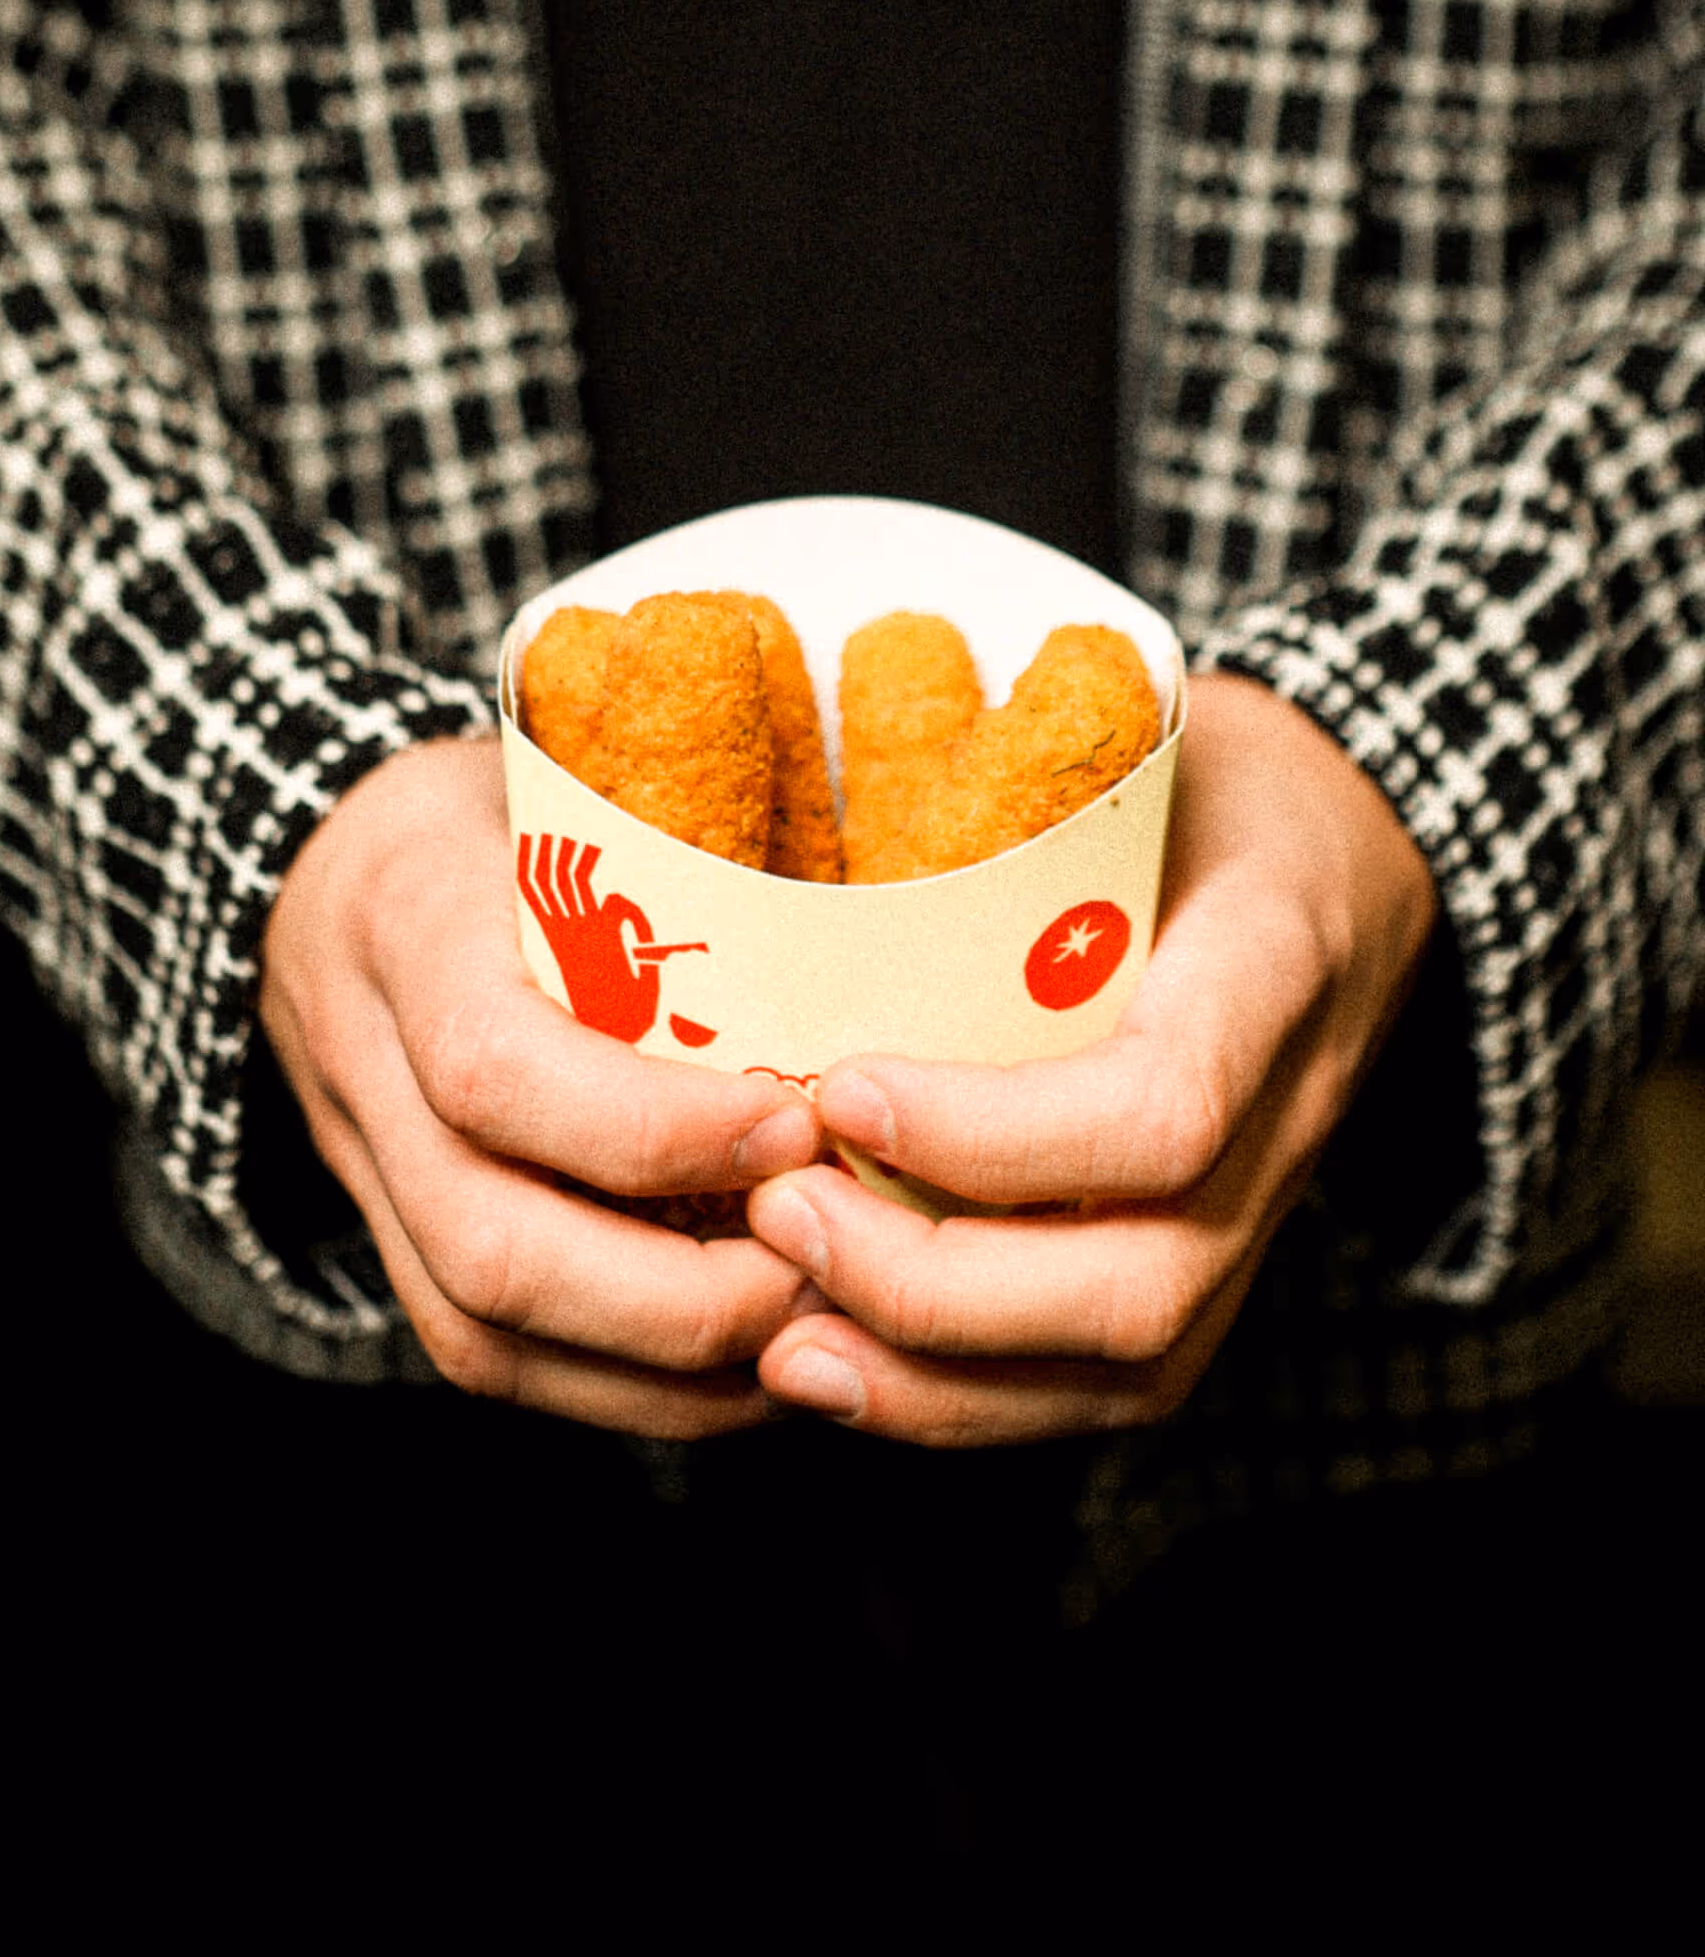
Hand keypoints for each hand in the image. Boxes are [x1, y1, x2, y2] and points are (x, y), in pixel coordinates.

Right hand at [259, 738, 822, 1436]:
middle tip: (831, 1265)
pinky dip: (635, 1390)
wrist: (323, 868)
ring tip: (813, 1328)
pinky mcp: (392, 1244)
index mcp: (410, 925)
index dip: (648, 1127)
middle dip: (680, 1296)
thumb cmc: (493, 812)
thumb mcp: (572, 783)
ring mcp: (366, 1173)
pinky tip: (750, 1366)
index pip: (494, 1065)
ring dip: (669, 1371)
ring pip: (485, 1332)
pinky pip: (495, 1358)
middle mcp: (364, 1068)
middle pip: (489, 1244)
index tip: (798, 1124)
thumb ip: (684, 847)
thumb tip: (890, 917)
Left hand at [749, 673, 1438, 1443]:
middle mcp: (1293, 1116)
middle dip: (934, 1287)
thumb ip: (1008, 776)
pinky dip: (958, 1402)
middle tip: (776, 1214)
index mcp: (1276, 958)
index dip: (998, 1136)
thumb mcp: (1141, 733)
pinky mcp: (1220, 1272)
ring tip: (777, 1324)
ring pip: (1128, 1367)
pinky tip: (834, 1365)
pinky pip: (1104, 1387)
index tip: (841, 1091)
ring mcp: (1266, 1214)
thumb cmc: (1217, 781)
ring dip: (931, 1376)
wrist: (1360, 848)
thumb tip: (791, 807)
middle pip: (1145, 1283)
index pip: (1166, 1104)